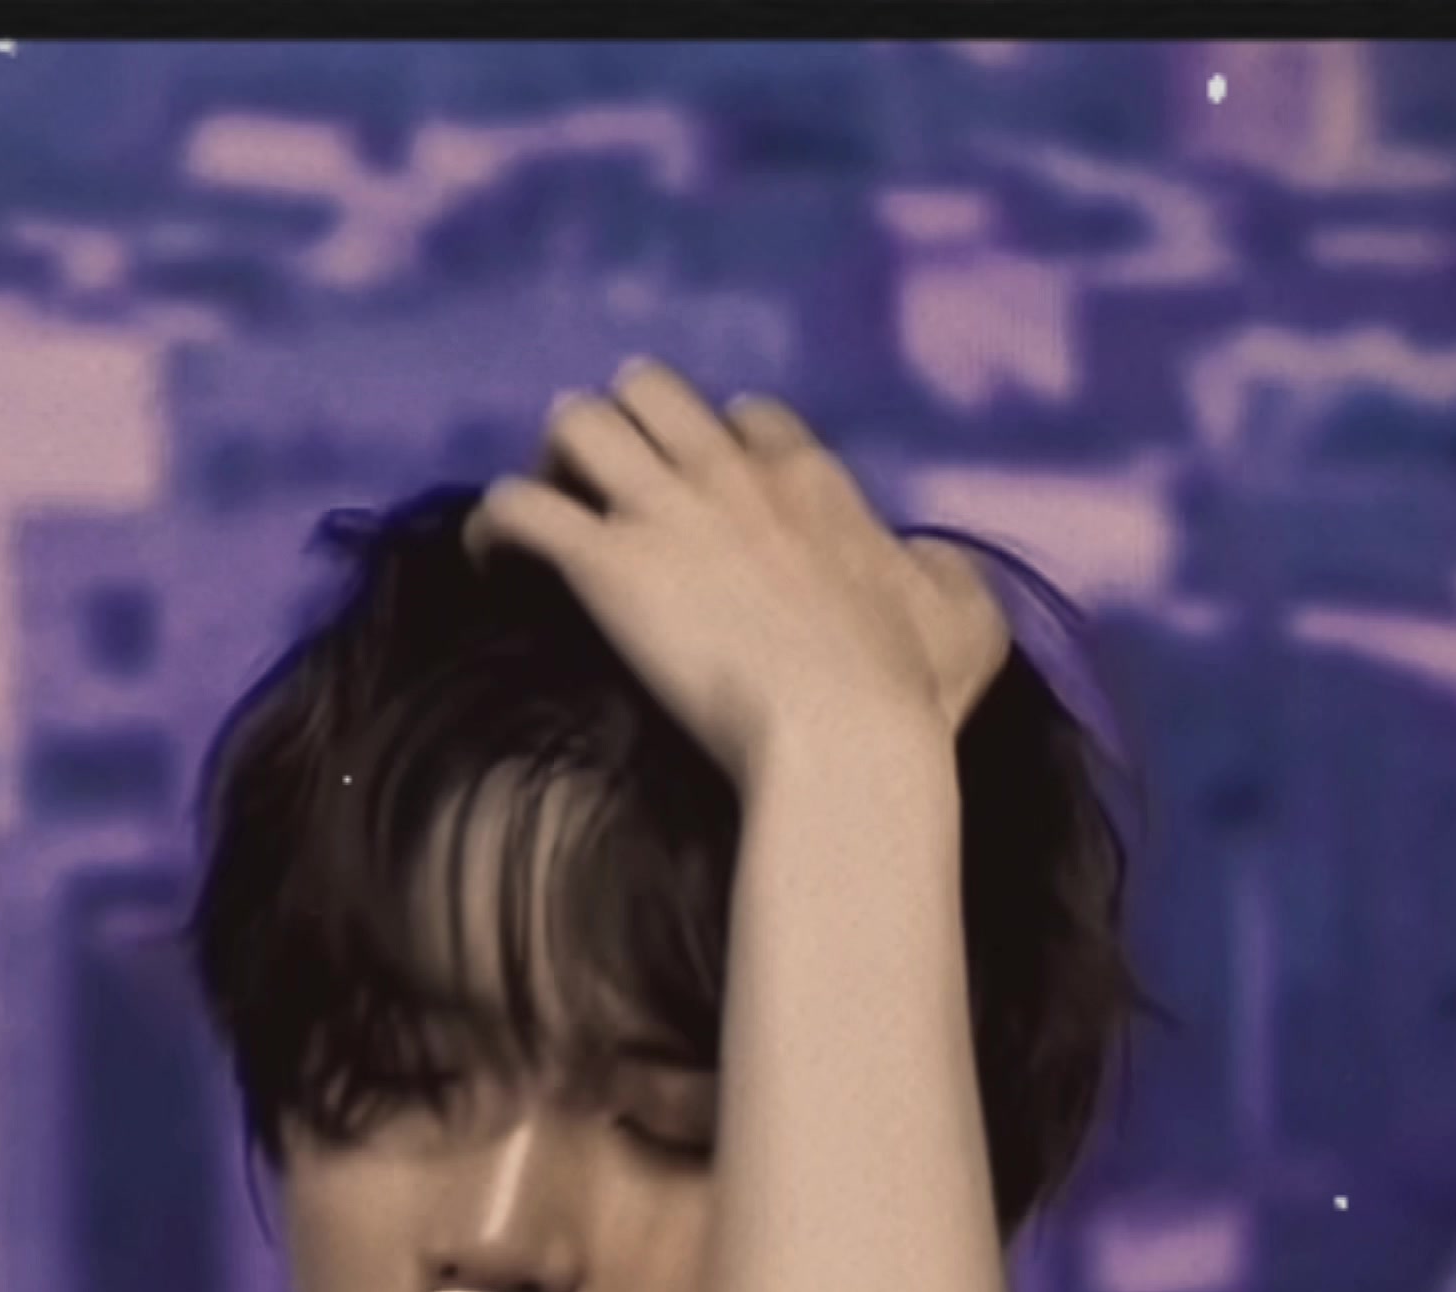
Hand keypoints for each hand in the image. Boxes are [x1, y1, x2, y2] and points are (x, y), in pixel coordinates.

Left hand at [462, 359, 1012, 784]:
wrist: (844, 739)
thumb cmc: (908, 698)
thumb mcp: (964, 620)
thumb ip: (944, 576)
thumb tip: (925, 560)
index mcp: (812, 482)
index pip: (746, 417)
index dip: (714, 445)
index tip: (701, 493)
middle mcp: (731, 474)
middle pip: (648, 390)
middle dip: (619, 427)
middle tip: (605, 492)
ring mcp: (663, 513)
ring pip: (575, 421)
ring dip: (552, 460)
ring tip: (546, 518)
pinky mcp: (605, 565)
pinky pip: (518, 507)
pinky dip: (494, 526)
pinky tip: (490, 564)